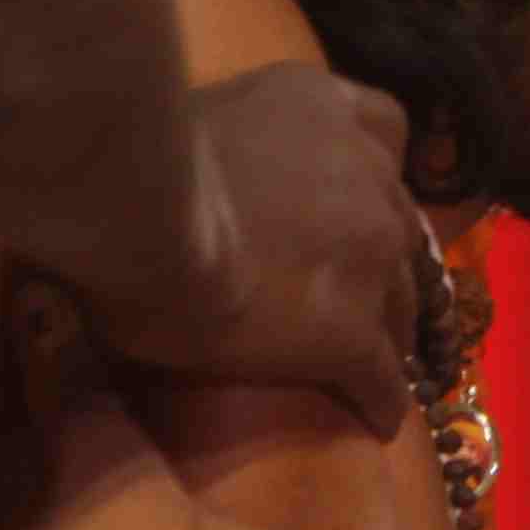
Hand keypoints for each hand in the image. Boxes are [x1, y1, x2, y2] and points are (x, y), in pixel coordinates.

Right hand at [73, 60, 426, 424]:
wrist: (133, 219)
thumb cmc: (129, 165)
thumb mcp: (193, 121)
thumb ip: (232, 142)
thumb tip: (203, 171)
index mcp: (321, 108)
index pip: (384, 131)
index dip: (372, 175)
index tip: (354, 203)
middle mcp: (366, 174)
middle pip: (398, 231)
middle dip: (381, 264)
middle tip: (358, 297)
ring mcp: (370, 254)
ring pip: (400, 306)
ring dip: (388, 334)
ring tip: (374, 366)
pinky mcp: (352, 331)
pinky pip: (381, 378)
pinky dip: (379, 400)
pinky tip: (373, 422)